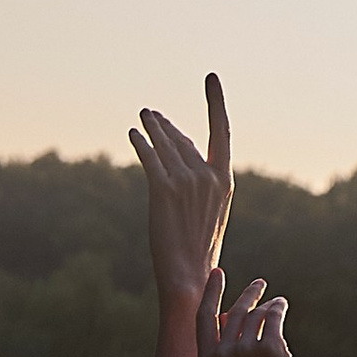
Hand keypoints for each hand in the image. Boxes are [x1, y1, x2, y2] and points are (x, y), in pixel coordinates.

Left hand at [130, 74, 231, 305]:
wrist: (189, 277)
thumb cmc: (198, 252)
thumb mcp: (209, 213)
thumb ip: (201, 184)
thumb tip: (182, 159)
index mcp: (223, 181)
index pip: (221, 132)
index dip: (216, 102)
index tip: (212, 78)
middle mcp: (207, 177)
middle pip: (183, 140)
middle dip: (166, 126)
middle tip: (153, 115)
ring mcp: (186, 182)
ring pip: (164, 145)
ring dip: (151, 128)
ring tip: (143, 117)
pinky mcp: (163, 191)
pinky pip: (149, 158)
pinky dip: (140, 143)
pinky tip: (133, 134)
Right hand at [197, 273, 323, 356]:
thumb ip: (226, 349)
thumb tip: (227, 315)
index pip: (204, 319)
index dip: (211, 294)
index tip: (217, 273)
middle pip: (233, 313)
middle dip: (247, 294)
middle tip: (259, 284)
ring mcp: (245, 352)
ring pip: (255, 314)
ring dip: (267, 303)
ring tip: (275, 302)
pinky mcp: (270, 348)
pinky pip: (273, 317)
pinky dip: (279, 308)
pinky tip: (282, 306)